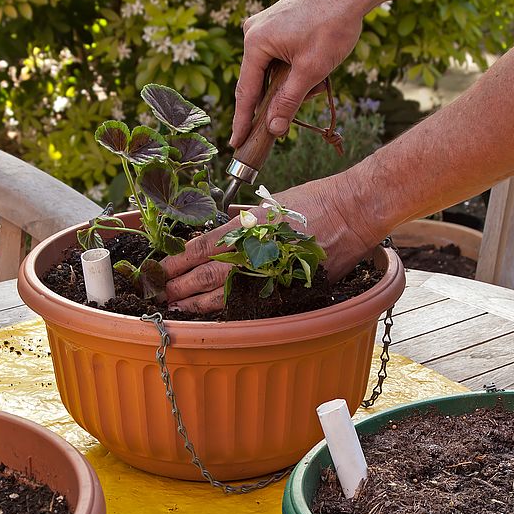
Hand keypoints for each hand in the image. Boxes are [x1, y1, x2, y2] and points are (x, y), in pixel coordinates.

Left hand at [161, 174, 377, 313]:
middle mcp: (256, 249)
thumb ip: (248, 216)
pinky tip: (217, 313)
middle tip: (161, 293)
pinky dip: (232, 308)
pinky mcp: (288, 286)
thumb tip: (228, 222)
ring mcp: (272, 271)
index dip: (179, 260)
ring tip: (178, 308)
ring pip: (227, 292)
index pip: (203, 246)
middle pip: (208, 272)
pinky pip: (256, 300)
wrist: (352, 213)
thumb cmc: (315, 200)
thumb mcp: (274, 201)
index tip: (162, 267)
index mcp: (248, 225)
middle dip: (181, 284)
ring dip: (199, 301)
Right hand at [230, 0, 365, 147]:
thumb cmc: (332, 25)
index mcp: (255, 42)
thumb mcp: (311, 71)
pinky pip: (280, 58)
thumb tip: (273, 129)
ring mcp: (265, 26)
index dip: (242, 121)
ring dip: (294, 84)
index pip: (245, 92)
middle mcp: (254, 32)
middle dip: (281, 99)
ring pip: (273, 71)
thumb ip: (288, 102)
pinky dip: (297, 70)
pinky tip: (317, 69)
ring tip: (320, 83)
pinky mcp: (278, 24)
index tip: (236, 143)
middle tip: (297, 113)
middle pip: (260, 82)